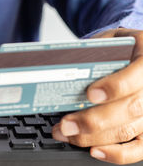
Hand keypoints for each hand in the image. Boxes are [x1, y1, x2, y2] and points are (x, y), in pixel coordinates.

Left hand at [52, 28, 142, 163]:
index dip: (114, 87)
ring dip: (94, 137)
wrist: (133, 53)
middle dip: (93, 120)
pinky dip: (117, 153)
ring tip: (67, 134)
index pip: (136, 76)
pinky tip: (94, 150)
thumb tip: (61, 69)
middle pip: (130, 108)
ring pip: (129, 129)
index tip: (90, 94)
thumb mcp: (106, 43)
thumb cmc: (116, 49)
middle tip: (66, 124)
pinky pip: (139, 147)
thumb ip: (92, 54)